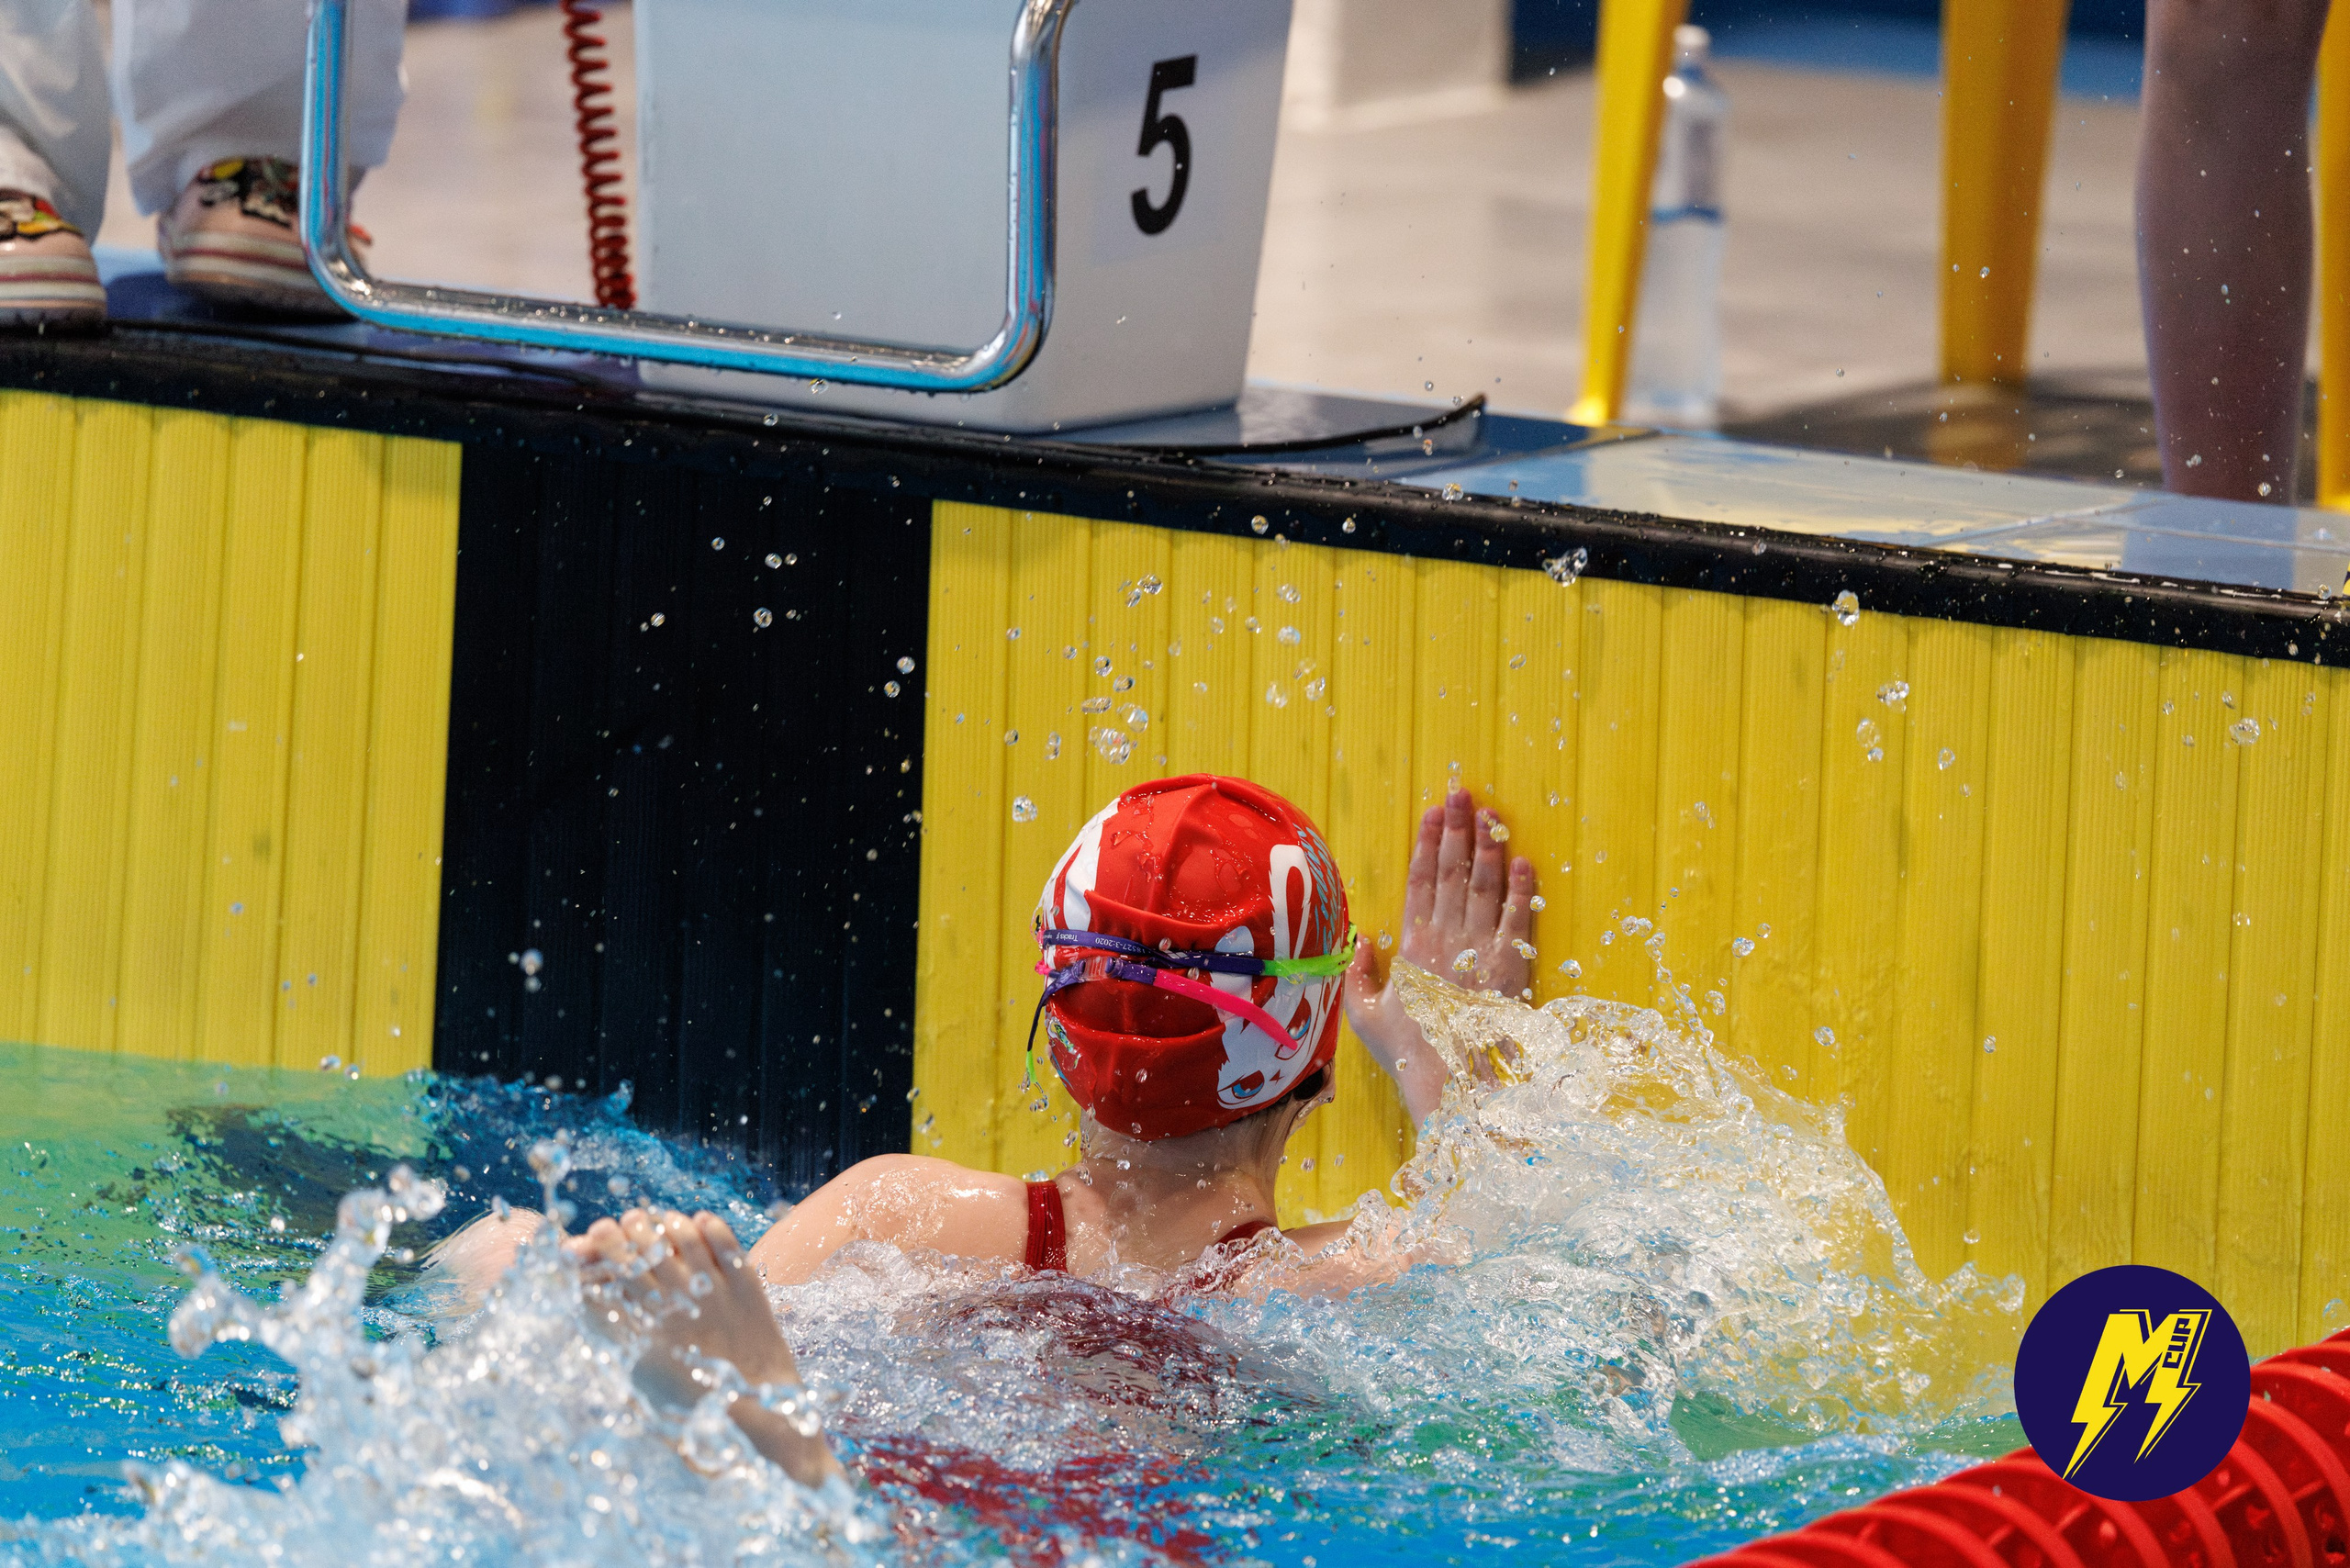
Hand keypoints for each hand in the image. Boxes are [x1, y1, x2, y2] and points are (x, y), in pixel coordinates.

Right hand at [571, 1208, 841, 1485]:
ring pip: (683, 1237)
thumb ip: (621, 1352)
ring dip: (666, 1223)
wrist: (763, 1420)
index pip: (612, 1276)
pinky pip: (725, 1242)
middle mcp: (678, 1306)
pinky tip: (700, 1222)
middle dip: (627, 1229)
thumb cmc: (699, 1417)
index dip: (598, 1251)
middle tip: (623, 1223)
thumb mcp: (645, 1390)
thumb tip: (597, 1317)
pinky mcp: (748, 1288)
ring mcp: (716, 1293)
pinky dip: (709, 1226)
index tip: (587, 1239)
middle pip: (643, 1249)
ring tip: (658, 1220)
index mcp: (648, 1332)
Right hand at [1342, 788, 1534, 1125]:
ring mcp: (1481, 951)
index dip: (1427, 844)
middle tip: (1464, 793)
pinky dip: (1522, 889)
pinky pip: (1519, 920)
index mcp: (1413, 948)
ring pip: (1485, 888)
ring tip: (1492, 816)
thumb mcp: (1365, 1015)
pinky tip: (1524, 861)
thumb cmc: (1408, 1052)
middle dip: (1459, 829)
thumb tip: (1362, 938)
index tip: (1432, 812)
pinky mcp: (1513, 968)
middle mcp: (1447, 941)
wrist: (1454, 1083)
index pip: (1420, 882)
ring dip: (1488, 848)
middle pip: (1454, 873)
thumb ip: (1360, 973)